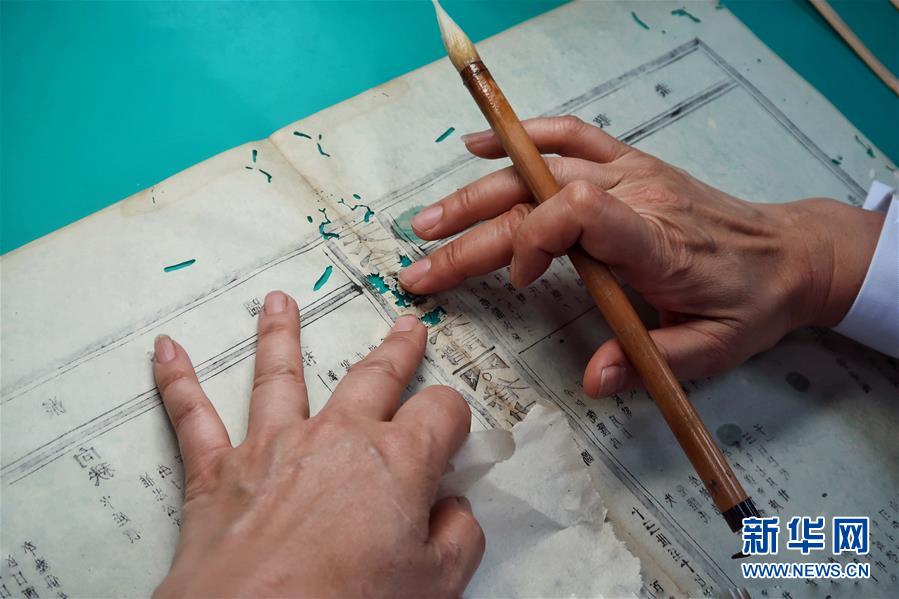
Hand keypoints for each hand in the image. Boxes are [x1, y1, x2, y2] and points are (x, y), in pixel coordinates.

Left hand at [152, 291, 483, 596]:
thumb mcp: (436, 584)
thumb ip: (458, 537)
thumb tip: (455, 510)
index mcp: (397, 460)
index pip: (441, 412)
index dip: (453, 418)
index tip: (453, 430)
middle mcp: (337, 437)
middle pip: (374, 376)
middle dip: (396, 350)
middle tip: (406, 330)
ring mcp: (274, 447)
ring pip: (279, 374)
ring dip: (280, 335)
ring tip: (280, 304)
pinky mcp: (219, 471)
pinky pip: (193, 416)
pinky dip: (177, 383)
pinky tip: (166, 353)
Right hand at [399, 116, 883, 396]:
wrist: (791, 253)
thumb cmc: (750, 300)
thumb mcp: (711, 348)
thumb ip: (649, 360)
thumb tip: (592, 381)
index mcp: (655, 239)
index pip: (577, 212)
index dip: (531, 242)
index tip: (518, 284)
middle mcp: (634, 196)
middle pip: (536, 200)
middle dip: (470, 236)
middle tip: (420, 268)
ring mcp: (628, 173)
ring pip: (537, 171)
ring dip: (475, 195)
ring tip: (427, 223)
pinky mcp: (627, 165)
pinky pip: (569, 136)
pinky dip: (522, 138)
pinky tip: (478, 147)